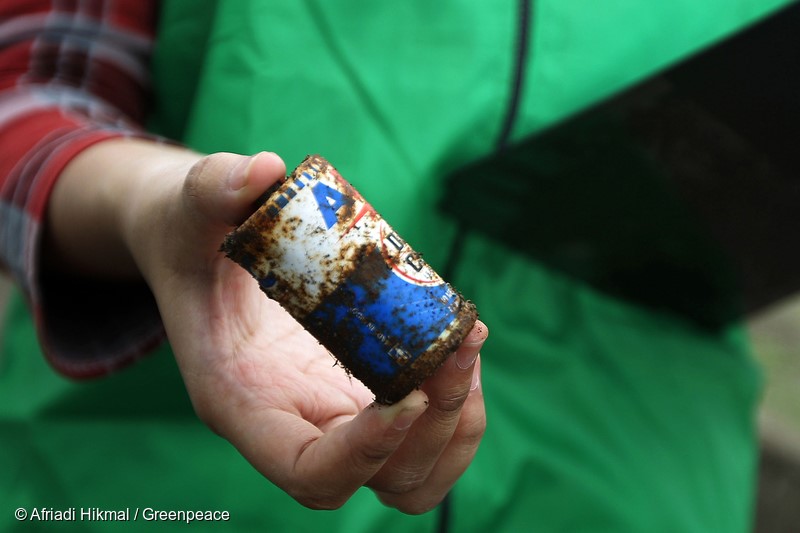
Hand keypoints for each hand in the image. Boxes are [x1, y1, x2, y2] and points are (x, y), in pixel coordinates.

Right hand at [55, 141, 487, 512]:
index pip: (310, 470)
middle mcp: (293, 423)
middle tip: (461, 344)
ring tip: (467, 344)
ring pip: (412, 474)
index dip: (367, 451)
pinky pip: (423, 438)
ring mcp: (332, 417)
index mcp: (245, 401)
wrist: (203, 251)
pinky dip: (458, 409)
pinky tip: (459, 345)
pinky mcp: (360, 396)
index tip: (411, 394)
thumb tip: (266, 170)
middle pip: (380, 478)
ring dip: (458, 422)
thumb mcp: (189, 207)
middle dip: (436, 423)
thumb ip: (214, 186)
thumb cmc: (191, 236)